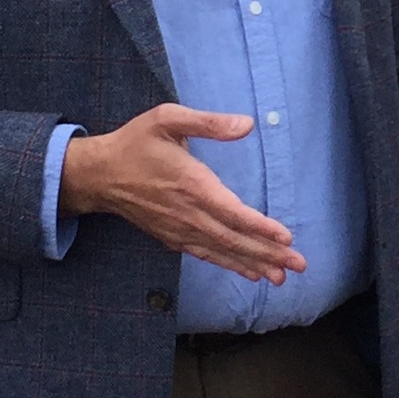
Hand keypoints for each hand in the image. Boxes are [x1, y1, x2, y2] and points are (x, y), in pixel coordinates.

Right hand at [58, 105, 305, 284]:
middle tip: (298, 266)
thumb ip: (208, 122)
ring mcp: (180, 229)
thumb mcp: (167, 119)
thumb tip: (247, 123)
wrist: (100, 174)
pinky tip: (250, 273)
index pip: (233, 213)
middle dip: (268, 254)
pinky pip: (206, 255)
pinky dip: (230, 265)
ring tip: (281, 278)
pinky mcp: (173, 238)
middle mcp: (188, 213)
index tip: (286, 238)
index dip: (260, 227)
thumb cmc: (136, 143)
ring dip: (254, 265)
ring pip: (222, 252)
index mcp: (192, 184)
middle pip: (234, 239)